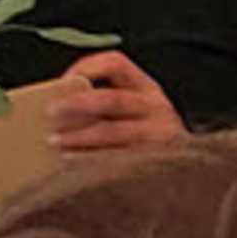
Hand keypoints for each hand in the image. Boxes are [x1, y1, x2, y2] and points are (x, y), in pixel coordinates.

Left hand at [45, 47, 188, 160]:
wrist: (186, 174)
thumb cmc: (147, 140)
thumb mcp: (135, 114)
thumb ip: (105, 105)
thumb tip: (57, 107)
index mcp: (148, 89)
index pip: (116, 63)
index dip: (87, 67)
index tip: (62, 81)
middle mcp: (157, 108)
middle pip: (113, 99)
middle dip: (77, 103)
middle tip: (50, 111)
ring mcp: (158, 137)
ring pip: (113, 131)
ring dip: (79, 136)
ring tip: (54, 141)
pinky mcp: (153, 162)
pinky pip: (116, 159)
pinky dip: (90, 160)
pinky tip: (72, 162)